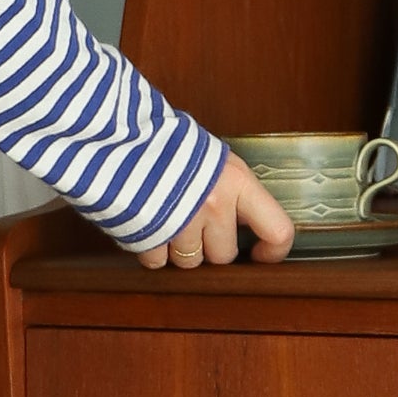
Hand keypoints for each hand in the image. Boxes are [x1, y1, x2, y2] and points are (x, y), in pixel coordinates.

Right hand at [140, 148, 297, 271]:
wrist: (120, 133)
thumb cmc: (168, 142)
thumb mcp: (213, 158)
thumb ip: (232, 189)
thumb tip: (247, 218)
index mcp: (237, 182)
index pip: (277, 230)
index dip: (273, 250)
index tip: (260, 253)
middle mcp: (214, 206)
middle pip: (224, 255)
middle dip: (209, 247)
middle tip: (195, 223)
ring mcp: (182, 224)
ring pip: (190, 262)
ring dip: (179, 249)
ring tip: (168, 220)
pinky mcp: (149, 236)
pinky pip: (157, 262)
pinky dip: (151, 250)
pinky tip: (148, 225)